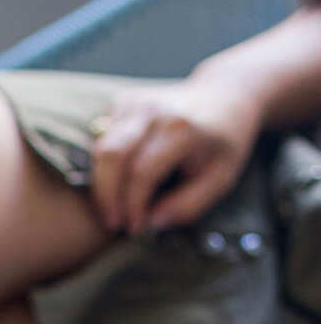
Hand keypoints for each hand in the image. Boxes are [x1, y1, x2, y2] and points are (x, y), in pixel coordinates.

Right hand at [89, 75, 259, 235]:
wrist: (224, 95)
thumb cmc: (223, 143)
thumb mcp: (220, 180)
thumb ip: (187, 206)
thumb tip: (151, 224)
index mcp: (180, 129)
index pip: (140, 174)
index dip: (133, 207)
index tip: (136, 228)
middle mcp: (152, 110)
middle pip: (110, 157)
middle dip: (107, 197)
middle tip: (114, 223)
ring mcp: (133, 103)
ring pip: (99, 149)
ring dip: (101, 184)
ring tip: (114, 208)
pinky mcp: (121, 102)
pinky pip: (100, 139)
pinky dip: (105, 165)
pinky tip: (121, 178)